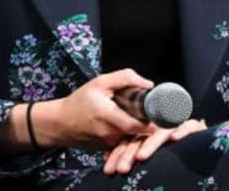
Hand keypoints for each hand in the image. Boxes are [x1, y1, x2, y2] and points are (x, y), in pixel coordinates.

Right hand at [38, 69, 155, 149]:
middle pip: (140, 133)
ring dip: (144, 131)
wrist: (61, 123)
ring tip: (150, 120)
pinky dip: (133, 136)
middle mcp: (110, 134)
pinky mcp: (109, 149)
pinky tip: (135, 126)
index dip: (154, 122)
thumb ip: (124, 78)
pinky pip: (126, 143)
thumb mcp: (99, 82)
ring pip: (134, 139)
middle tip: (164, 116)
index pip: (138, 125)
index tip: (166, 115)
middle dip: (153, 126)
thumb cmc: (80, 101)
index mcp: (107, 116)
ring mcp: (110, 144)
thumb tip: (149, 85)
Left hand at [103, 118, 206, 174]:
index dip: (118, 155)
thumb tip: (108, 163)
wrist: (201, 148)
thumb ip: (134, 156)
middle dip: (129, 154)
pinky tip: (176, 138)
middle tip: (121, 169)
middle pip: (141, 138)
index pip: (129, 142)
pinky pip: (187, 126)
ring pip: (160, 132)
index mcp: (144, 135)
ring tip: (141, 156)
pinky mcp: (193, 125)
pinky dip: (182, 131)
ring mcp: (174, 126)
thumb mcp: (151, 157)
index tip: (109, 170)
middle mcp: (157, 129)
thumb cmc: (173, 156)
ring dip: (151, 144)